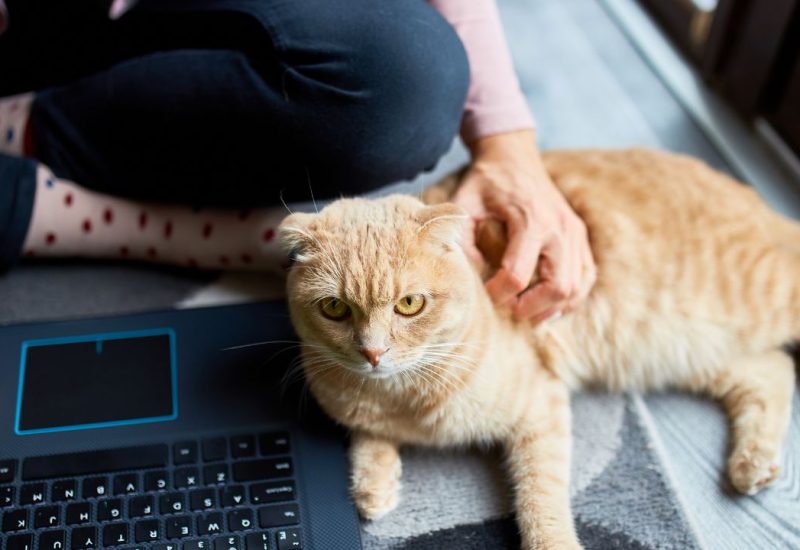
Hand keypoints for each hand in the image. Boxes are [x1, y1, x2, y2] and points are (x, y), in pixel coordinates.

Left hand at [453, 129, 594, 322]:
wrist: (513, 155)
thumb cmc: (485, 182)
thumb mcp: (464, 204)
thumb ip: (462, 239)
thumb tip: (470, 276)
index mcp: (531, 220)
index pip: (517, 275)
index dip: (498, 295)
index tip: (484, 295)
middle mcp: (559, 228)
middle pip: (558, 287)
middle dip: (531, 308)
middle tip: (509, 311)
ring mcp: (574, 232)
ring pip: (577, 287)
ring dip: (553, 308)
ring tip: (528, 314)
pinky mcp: (579, 236)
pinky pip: (586, 276)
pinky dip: (571, 297)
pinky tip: (549, 305)